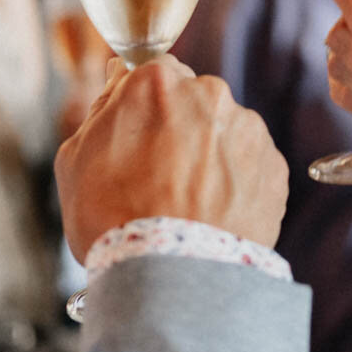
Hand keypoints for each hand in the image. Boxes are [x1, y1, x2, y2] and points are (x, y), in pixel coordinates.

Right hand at [55, 55, 286, 260]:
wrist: (169, 277)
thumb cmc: (113, 218)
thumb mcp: (76, 157)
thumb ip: (102, 107)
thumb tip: (119, 79)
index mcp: (158, 82)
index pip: (153, 74)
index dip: (144, 107)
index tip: (138, 135)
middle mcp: (210, 94)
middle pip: (194, 102)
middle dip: (180, 130)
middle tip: (159, 178)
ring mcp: (248, 131)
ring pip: (225, 135)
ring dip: (211, 158)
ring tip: (188, 205)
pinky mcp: (274, 168)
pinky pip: (251, 168)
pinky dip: (236, 186)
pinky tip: (213, 215)